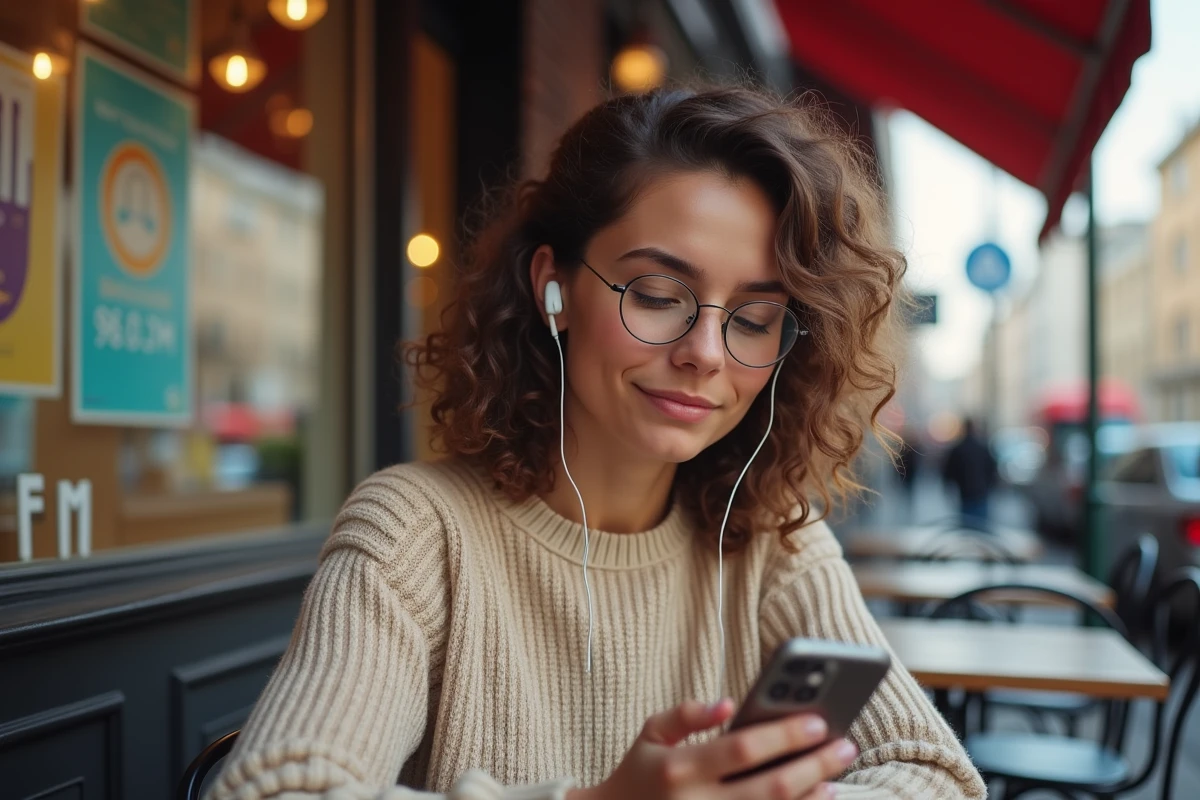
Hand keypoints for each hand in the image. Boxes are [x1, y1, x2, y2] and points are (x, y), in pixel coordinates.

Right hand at [569, 699, 857, 799]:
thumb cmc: (639, 773)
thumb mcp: (650, 733)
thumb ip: (687, 713)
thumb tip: (728, 703)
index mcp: (679, 769)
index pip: (741, 749)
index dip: (782, 735)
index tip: (817, 721)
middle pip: (771, 787)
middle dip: (814, 765)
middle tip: (844, 745)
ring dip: (812, 797)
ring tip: (835, 776)